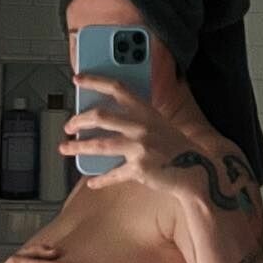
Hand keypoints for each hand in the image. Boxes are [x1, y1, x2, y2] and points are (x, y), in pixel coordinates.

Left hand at [60, 74, 200, 193]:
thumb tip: (108, 119)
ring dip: (77, 147)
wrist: (197, 171)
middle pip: (100, 116)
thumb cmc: (177, 148)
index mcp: (146, 111)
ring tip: (65, 149)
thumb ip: (138, 119)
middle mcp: (141, 126)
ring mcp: (140, 147)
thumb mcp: (160, 124)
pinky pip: (113, 174)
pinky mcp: (139, 169)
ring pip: (99, 145)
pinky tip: (91, 182)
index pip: (117, 88)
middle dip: (78, 120)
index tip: (78, 79)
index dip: (95, 80)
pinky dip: (100, 179)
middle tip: (69, 126)